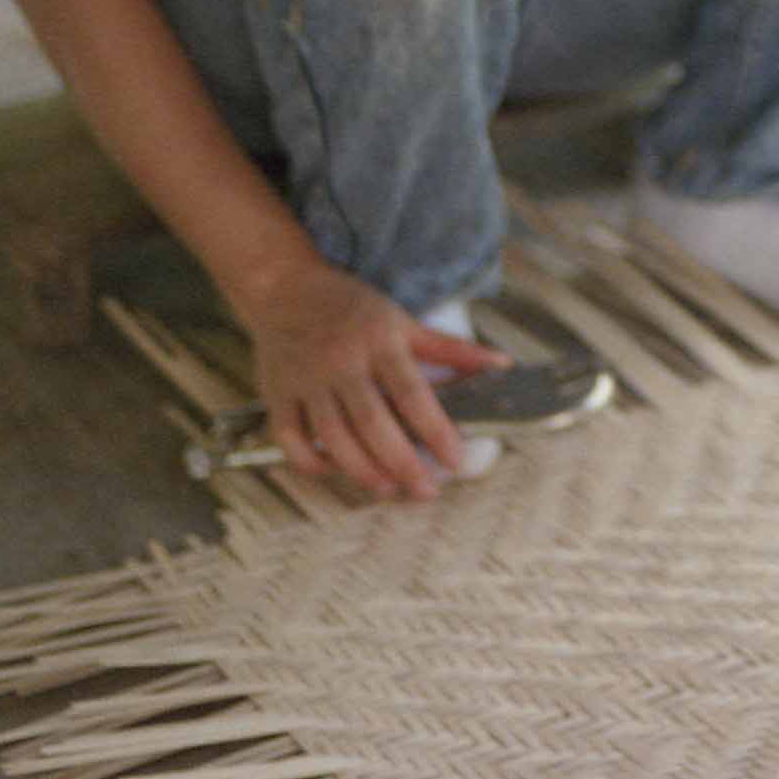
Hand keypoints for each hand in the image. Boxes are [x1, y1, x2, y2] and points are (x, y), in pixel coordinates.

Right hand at [226, 262, 507, 500]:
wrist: (285, 287)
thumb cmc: (352, 308)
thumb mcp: (403, 320)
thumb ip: (450, 349)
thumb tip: (501, 365)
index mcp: (379, 341)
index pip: (412, 393)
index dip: (436, 430)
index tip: (456, 460)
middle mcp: (341, 362)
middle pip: (372, 422)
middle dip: (401, 462)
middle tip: (426, 491)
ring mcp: (306, 380)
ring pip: (332, 436)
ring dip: (360, 469)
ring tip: (388, 488)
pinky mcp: (278, 394)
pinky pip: (290, 438)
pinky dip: (310, 462)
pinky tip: (336, 472)